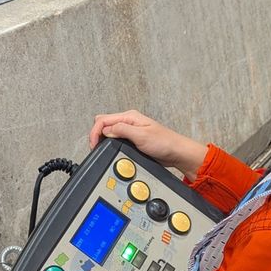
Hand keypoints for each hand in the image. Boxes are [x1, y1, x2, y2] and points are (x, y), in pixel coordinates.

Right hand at [89, 109, 207, 180]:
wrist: (176, 153)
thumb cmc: (165, 143)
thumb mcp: (141, 136)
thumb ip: (121, 130)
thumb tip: (105, 131)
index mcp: (129, 117)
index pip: (103, 120)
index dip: (95, 132)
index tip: (94, 145)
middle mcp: (128, 121)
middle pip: (103, 124)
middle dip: (96, 135)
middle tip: (96, 148)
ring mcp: (129, 130)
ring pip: (108, 131)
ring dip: (102, 140)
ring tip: (101, 149)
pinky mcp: (131, 139)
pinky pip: (115, 139)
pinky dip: (109, 144)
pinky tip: (110, 149)